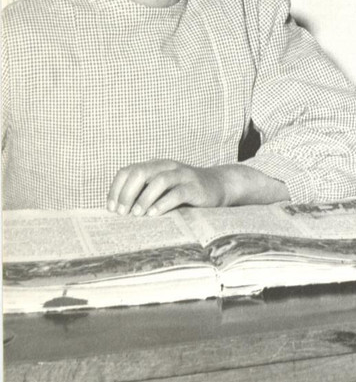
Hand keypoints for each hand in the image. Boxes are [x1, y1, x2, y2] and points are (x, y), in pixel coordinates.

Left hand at [106, 160, 287, 215]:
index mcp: (155, 166)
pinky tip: (154, 215)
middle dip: (127, 193)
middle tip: (121, 213)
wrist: (218, 186)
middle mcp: (167, 167)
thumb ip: (144, 194)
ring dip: (144, 198)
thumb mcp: (162, 190)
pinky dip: (163, 204)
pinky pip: (177, 193)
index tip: (111, 209)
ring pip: (159, 180)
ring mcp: (182, 175)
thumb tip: (117, 212)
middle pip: (140, 172)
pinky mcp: (195, 187)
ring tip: (136, 215)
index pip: (128, 171)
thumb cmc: (184, 192)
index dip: (116, 189)